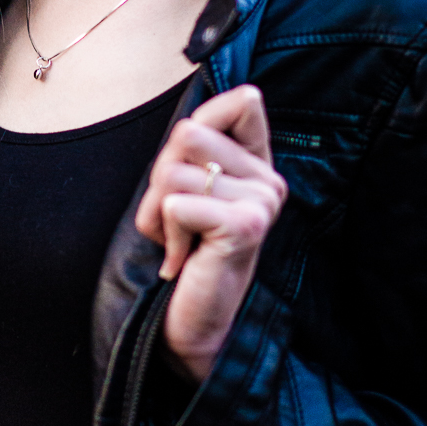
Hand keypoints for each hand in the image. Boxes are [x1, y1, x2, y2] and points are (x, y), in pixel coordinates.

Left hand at [134, 84, 286, 382]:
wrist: (196, 325)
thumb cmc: (186, 255)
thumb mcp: (187, 192)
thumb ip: (193, 151)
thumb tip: (192, 120)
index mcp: (259, 166)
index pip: (243, 100)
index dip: (201, 121)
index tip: (187, 166)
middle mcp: (269, 180)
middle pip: (188, 134)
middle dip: (160, 178)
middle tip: (175, 219)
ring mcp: (262, 202)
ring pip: (173, 172)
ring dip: (157, 212)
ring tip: (179, 241)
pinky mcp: (245, 226)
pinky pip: (175, 204)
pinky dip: (165, 233)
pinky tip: (183, 260)